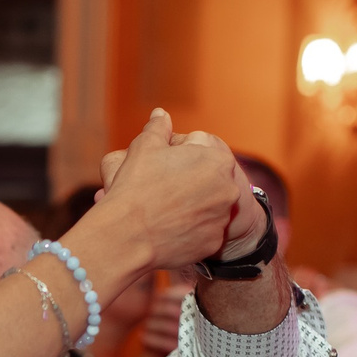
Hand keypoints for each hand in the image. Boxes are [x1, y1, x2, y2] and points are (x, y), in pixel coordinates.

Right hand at [86, 109, 256, 271]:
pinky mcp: (213, 242)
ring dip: (189, 206)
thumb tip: (160, 113)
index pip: (199, 151)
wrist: (127, 235)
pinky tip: (167, 229)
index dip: (175, 158)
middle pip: (205, 180)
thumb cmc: (135, 186)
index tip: (158, 169)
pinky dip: (188, 230)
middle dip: (186, 182)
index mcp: (218, 159)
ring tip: (161, 210)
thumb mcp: (145, 147)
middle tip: (159, 190)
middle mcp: (229, 188)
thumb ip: (158, 127)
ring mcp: (223, 218)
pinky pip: (202, 232)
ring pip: (205, 206)